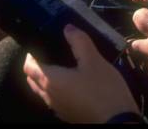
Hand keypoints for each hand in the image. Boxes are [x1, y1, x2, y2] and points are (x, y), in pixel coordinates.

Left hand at [23, 24, 138, 122]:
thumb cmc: (103, 89)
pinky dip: (55, 90)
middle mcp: (48, 96)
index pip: (29, 66)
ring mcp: (57, 108)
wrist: (119, 122)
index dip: (30, 54)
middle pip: (32, 79)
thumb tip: (67, 27)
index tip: (39, 43)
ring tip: (60, 67)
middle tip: (48, 53)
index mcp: (50, 80)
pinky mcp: (68, 115)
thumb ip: (79, 41)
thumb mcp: (94, 60)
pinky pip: (54, 100)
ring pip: (42, 91)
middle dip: (36, 66)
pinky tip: (71, 84)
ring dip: (45, 79)